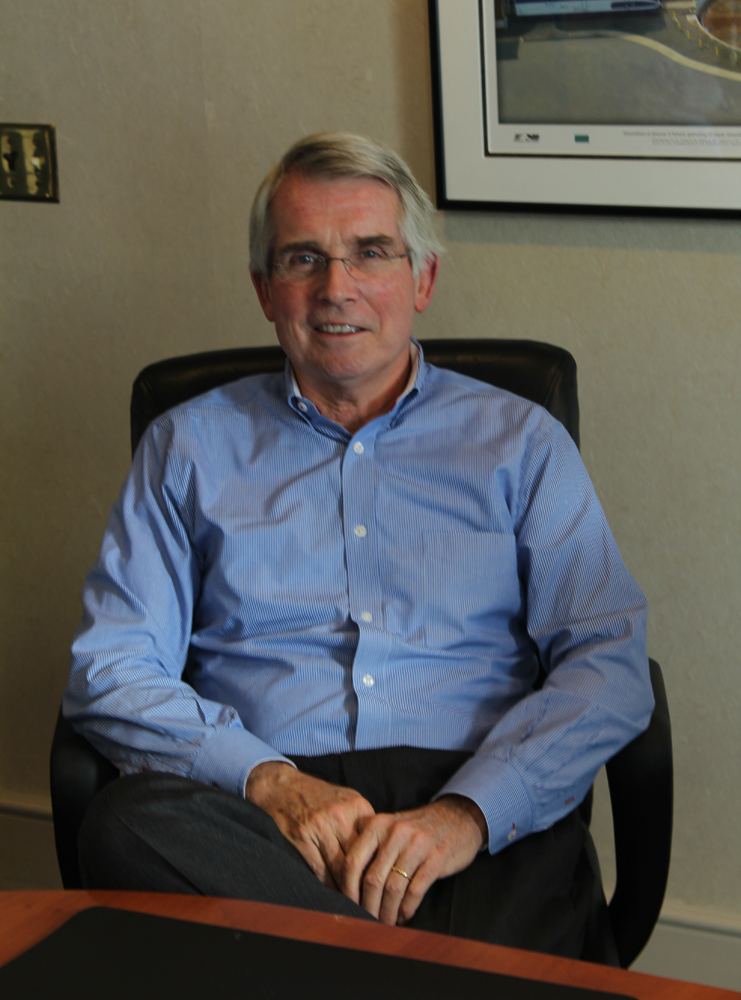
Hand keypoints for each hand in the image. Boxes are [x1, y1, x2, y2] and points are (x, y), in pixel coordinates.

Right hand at [244, 761, 374, 888]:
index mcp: (357, 806)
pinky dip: (328, 886)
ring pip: (340, 868)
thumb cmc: (320, 797)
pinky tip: (334, 895)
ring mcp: (320, 826)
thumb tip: (384, 852)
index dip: (380, 867)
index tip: (384, 884)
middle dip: (366, 882)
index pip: (375, 843)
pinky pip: (320, 870)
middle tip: (373, 901)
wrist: (284, 787)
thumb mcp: (348, 799)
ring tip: (356, 904)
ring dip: (348, 890)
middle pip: (359, 858)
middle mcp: (340, 815)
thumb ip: (365, 823)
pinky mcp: (302, 837)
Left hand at [341, 795, 486, 925]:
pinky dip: (407, 909)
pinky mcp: (436, 858)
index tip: (348, 906)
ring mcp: (417, 845)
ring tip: (386, 923)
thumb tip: (348, 883)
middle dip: (368, 906)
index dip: (348, 889)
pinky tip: (404, 916)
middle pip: (372, 879)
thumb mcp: (391, 826)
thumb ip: (370, 846)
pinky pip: (415, 891)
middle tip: (367, 921)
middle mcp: (395, 832)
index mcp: (379, 825)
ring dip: (387, 912)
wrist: (458, 816)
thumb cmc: (418, 829)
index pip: (353, 861)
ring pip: (393, 889)